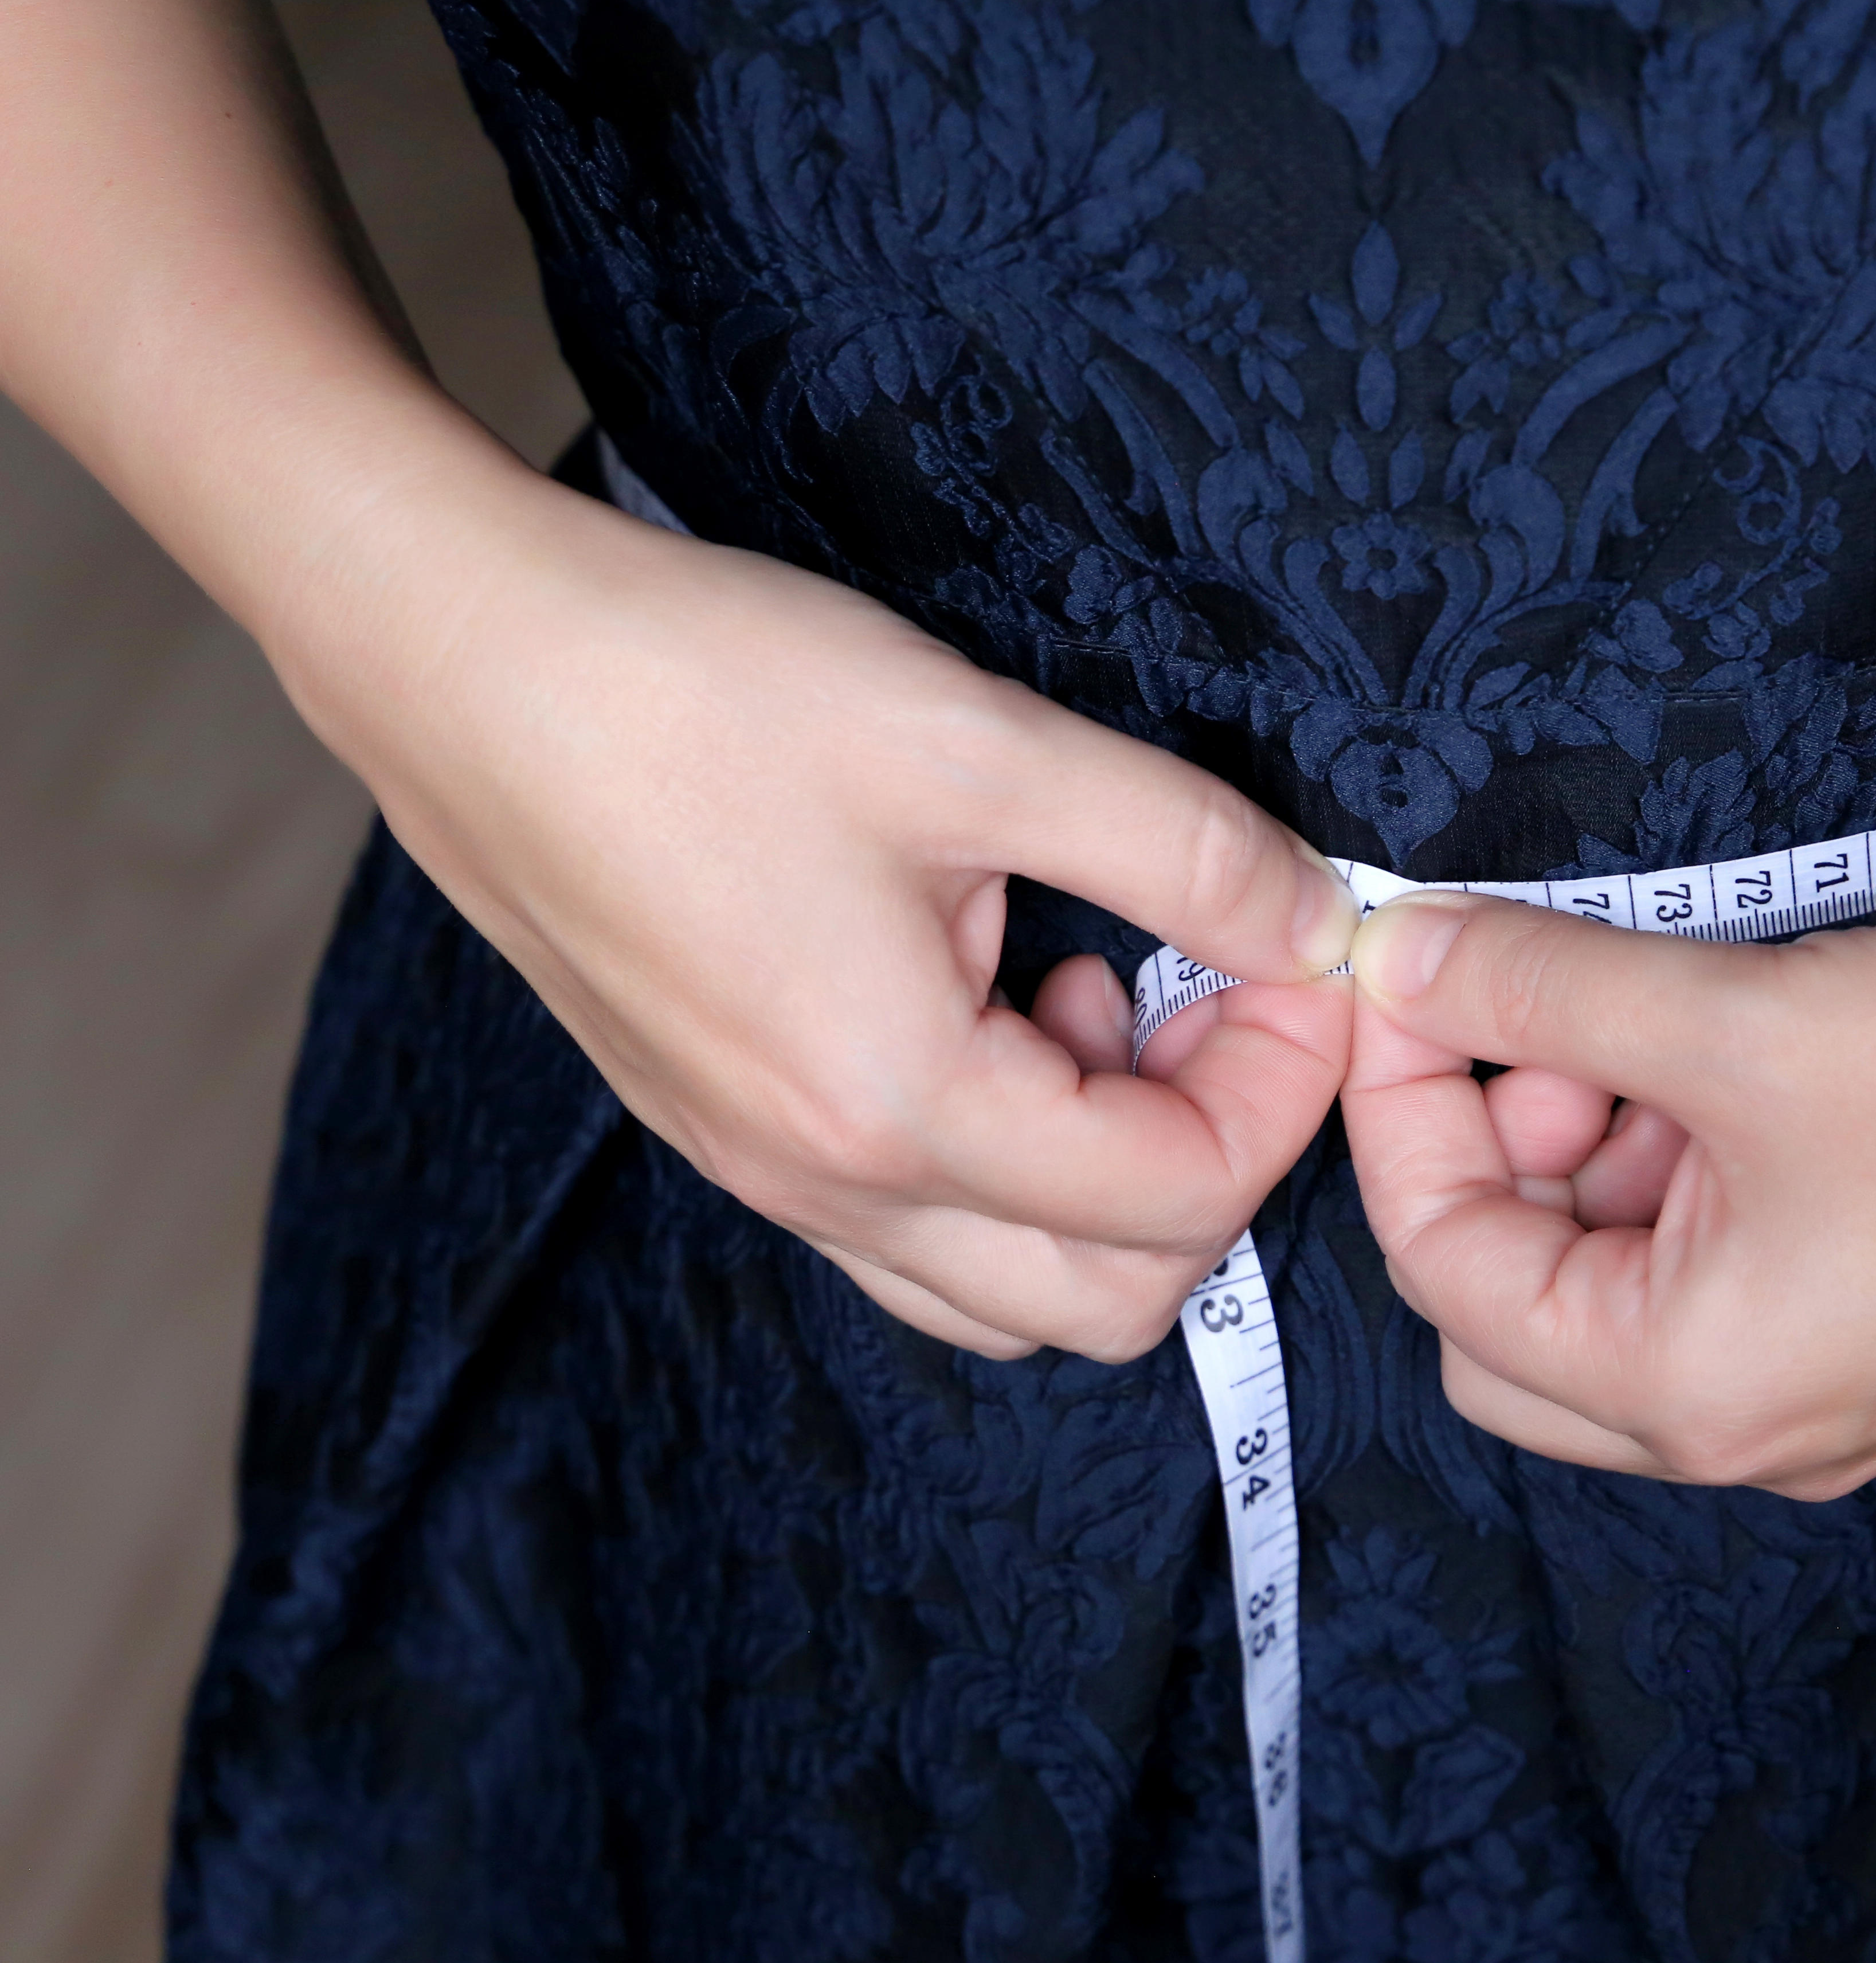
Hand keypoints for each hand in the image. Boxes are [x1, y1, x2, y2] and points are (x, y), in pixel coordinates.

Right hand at [278, 461, 1357, 1361]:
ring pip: (1008, 1289)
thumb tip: (1323, 926)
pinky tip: (992, 996)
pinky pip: (915, 1232)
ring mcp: (765, 1174)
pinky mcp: (730, 1131)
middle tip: (1209, 991)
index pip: (1178, 1199)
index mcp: (893, 1109)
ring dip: (1104, 1175)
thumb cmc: (703, 689)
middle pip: (1109, 1300)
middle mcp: (825, 1185)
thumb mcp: (981, 743)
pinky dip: (1005, 1158)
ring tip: (1090, 993)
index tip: (1304, 955)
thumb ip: (1184, 849)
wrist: (466, 662)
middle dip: (1211, 1157)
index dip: (1284, 1084)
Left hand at [1339, 893, 1875, 1497]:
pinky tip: (1766, 1061)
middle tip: (1558, 1024)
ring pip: (1635, 1290)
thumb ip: (1546, 994)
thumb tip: (1398, 962)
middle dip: (1504, 1156)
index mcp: (1691, 1393)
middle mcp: (1760, 1433)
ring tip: (1679, 1024)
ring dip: (1611, 1155)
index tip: (1407, 974)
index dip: (1401, 1107)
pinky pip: (1745, 1273)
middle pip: (1519, 1313)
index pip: (1443, 1265)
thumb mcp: (1745, 1020)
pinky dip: (1710, 1172)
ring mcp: (1848, 1398)